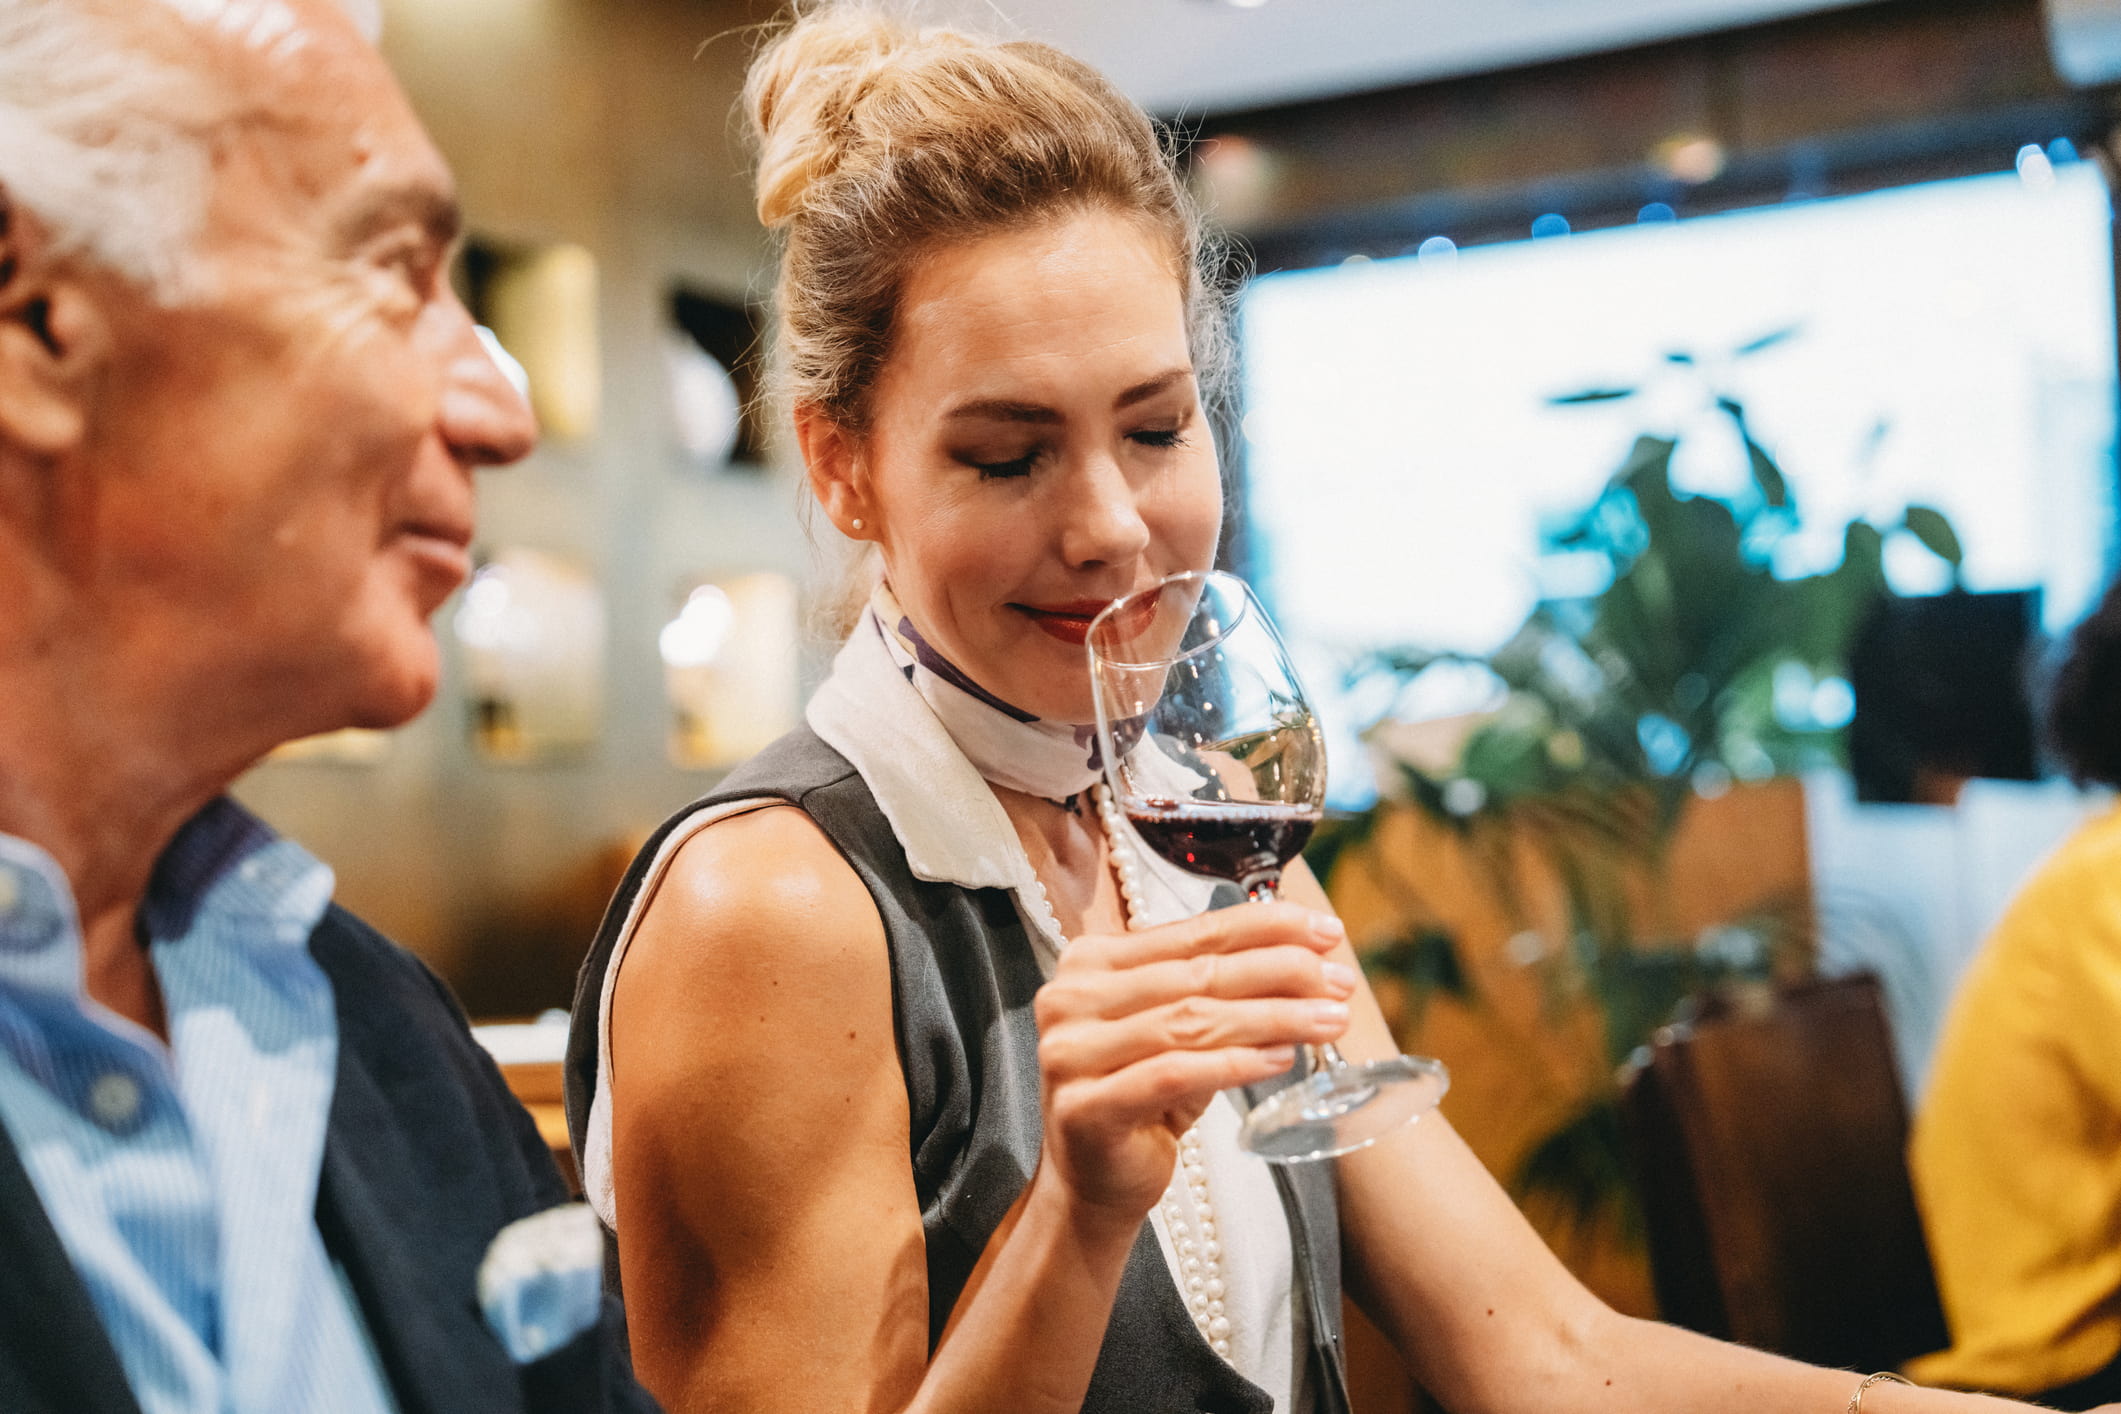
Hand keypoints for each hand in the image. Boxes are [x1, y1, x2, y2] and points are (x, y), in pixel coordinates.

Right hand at [1030, 902, 1356, 1228]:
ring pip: (1192, 1020)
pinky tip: (1282, 1058)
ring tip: (1329, 1020)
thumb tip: (1311, 962)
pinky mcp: (1086, 1106)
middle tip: (1339, 980)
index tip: (1325, 931)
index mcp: (1091, 961)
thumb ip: (1222, 991)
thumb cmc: (1143, 1099)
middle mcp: (1071, 998)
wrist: (1091, 1183)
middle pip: (1198, 973)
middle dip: (1280, 971)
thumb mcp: (1181, 1032)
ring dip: (1272, 1016)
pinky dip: (1235, 1063)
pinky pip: (1175, 1073)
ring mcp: (1070, 1052)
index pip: (1193, 931)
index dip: (1265, 927)